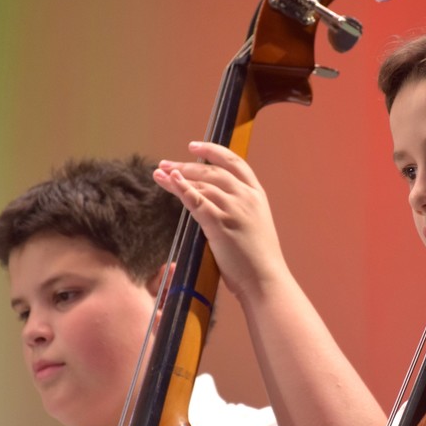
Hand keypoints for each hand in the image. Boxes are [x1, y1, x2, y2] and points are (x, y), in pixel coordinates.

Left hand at [153, 142, 286, 300]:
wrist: (266, 280)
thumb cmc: (259, 259)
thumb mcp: (254, 224)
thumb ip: (238, 209)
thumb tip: (213, 203)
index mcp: (257, 195)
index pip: (234, 162)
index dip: (213, 150)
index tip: (193, 146)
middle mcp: (246, 197)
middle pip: (212, 171)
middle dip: (186, 165)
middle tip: (165, 163)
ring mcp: (234, 209)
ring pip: (202, 184)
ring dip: (178, 176)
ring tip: (159, 174)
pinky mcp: (220, 224)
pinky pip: (196, 201)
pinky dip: (182, 189)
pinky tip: (170, 181)